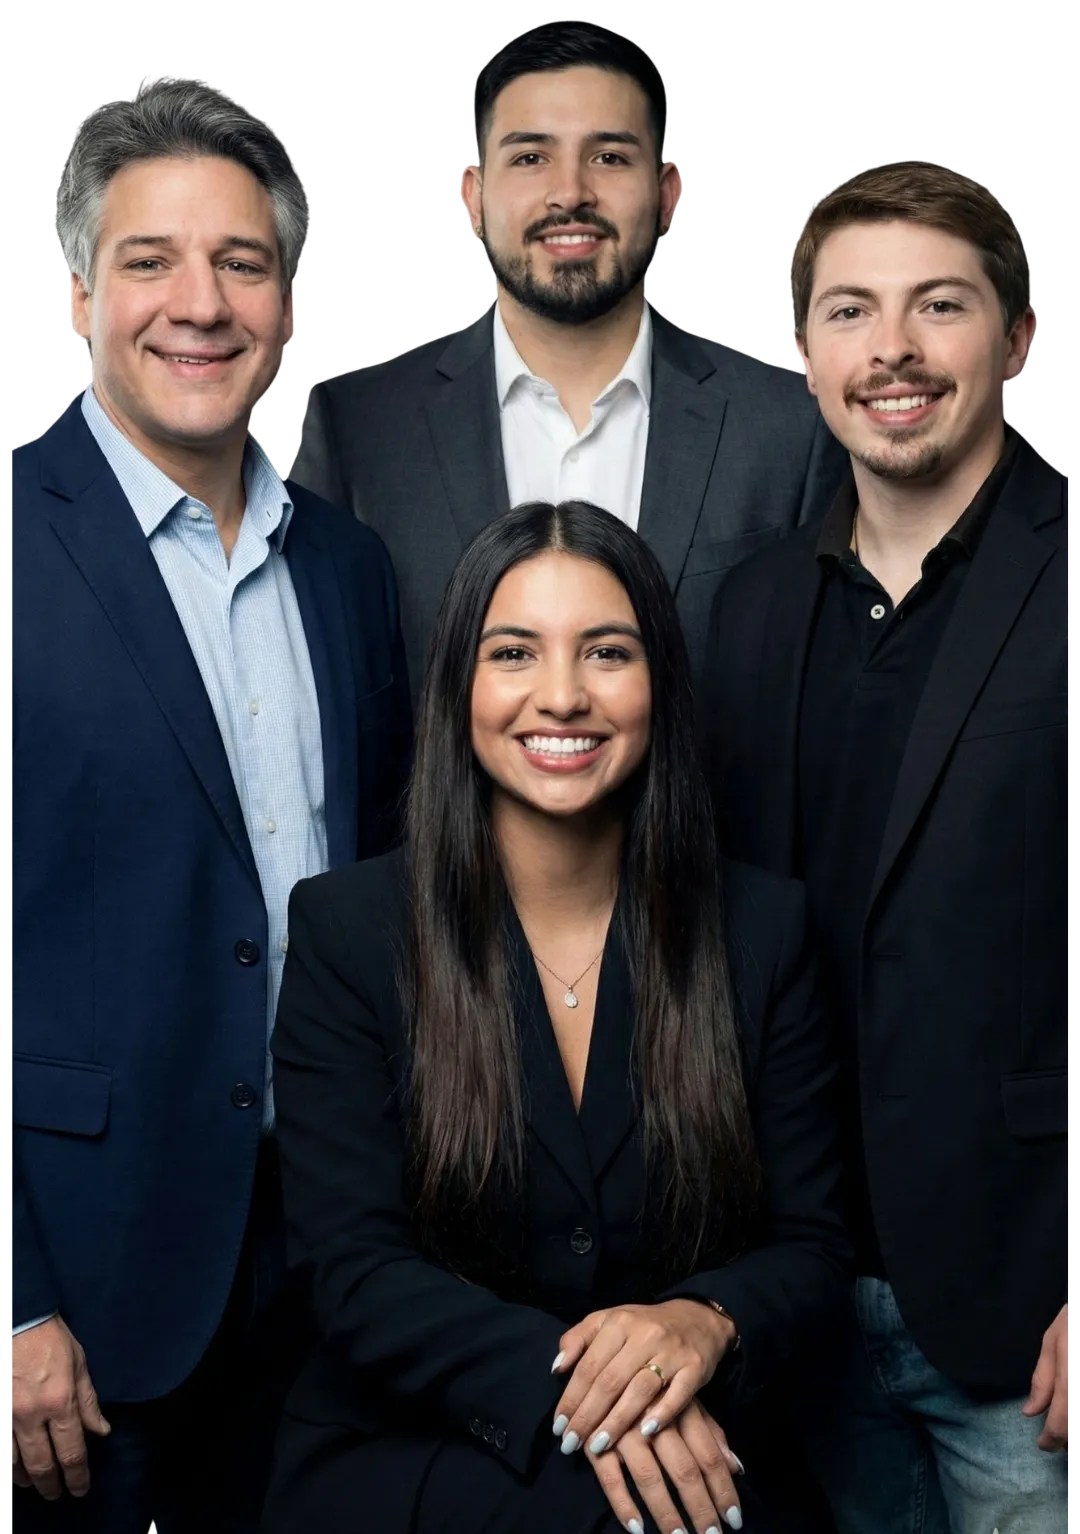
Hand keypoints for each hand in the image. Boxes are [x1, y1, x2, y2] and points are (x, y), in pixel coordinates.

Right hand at [9, 1316, 110, 1498]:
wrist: (19, 1319)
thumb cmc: (51, 1338)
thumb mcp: (79, 1365)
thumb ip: (89, 1402)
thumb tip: (101, 1431)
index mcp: (60, 1402)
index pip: (72, 1452)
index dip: (78, 1476)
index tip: (81, 1488)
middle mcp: (32, 1414)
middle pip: (42, 1464)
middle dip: (51, 1485)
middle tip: (57, 1494)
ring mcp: (8, 1416)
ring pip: (13, 1463)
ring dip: (25, 1478)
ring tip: (34, 1483)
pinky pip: (0, 1448)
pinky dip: (7, 1463)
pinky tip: (13, 1468)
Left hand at [551, 1299, 735, 1456]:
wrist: (696, 1318)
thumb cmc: (644, 1326)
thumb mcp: (608, 1321)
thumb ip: (578, 1339)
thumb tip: (556, 1368)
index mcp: (619, 1323)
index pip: (590, 1366)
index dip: (571, 1397)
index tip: (558, 1426)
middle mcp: (644, 1335)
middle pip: (610, 1381)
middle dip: (588, 1415)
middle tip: (571, 1443)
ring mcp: (671, 1351)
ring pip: (640, 1390)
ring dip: (616, 1422)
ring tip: (598, 1447)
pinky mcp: (695, 1367)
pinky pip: (677, 1395)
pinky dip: (661, 1414)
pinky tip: (644, 1434)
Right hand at [586, 1397, 743, 1532]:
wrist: (605, 1355)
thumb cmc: (652, 1385)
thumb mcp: (685, 1399)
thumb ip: (710, 1433)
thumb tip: (737, 1467)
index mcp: (681, 1409)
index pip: (709, 1456)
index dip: (723, 1490)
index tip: (734, 1520)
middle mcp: (655, 1421)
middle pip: (684, 1470)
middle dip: (700, 1508)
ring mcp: (625, 1431)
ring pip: (649, 1477)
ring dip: (666, 1512)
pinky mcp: (596, 1441)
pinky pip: (610, 1478)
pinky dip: (623, 1504)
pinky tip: (637, 1528)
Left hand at [1022, 1302, 1070, 1450]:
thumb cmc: (1074, 1322)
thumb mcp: (1053, 1344)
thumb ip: (1042, 1381)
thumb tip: (1029, 1413)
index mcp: (1071, 1383)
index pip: (1062, 1426)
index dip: (1051, 1440)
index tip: (1044, 1444)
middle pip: (1076, 1430)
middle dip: (1067, 1438)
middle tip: (1056, 1435)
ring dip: (1074, 1428)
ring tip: (1067, 1423)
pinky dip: (1078, 1416)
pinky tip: (1073, 1410)